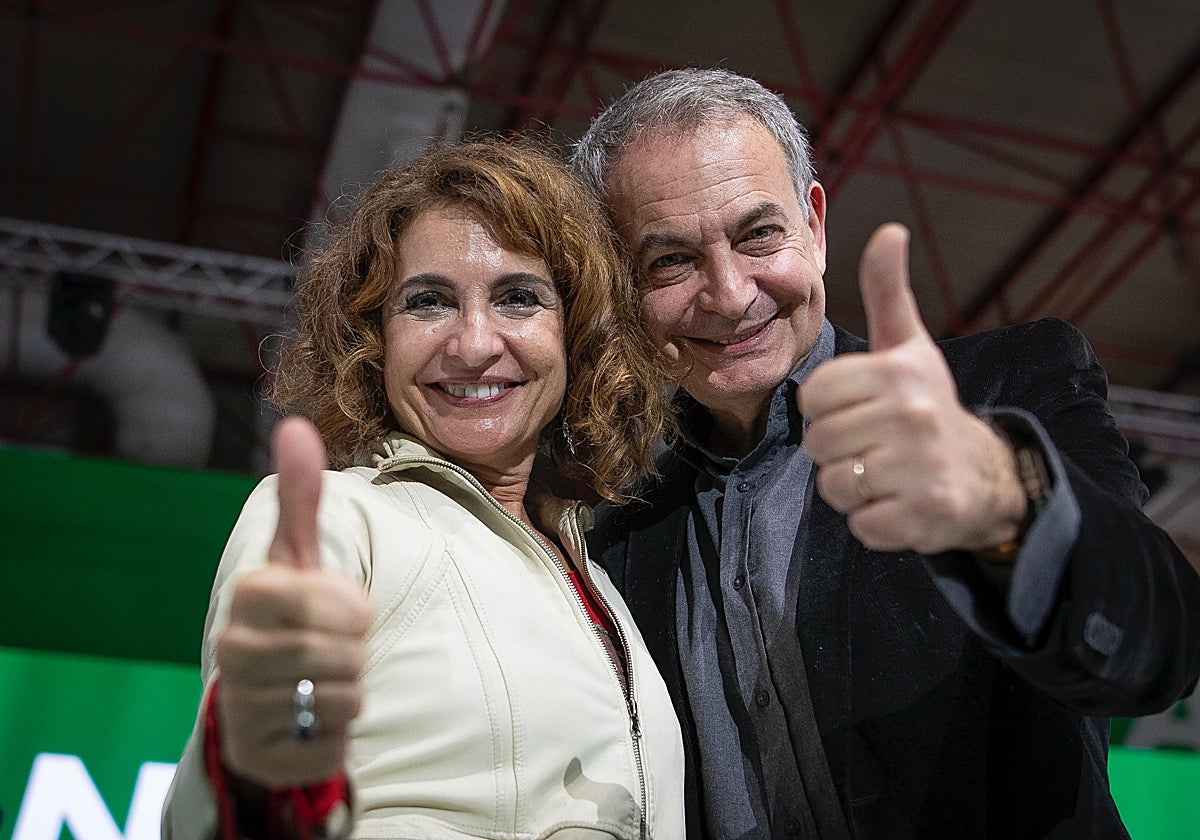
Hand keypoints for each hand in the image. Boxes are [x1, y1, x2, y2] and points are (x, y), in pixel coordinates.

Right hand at [216, 417, 372, 786]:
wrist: (268, 700)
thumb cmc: (293, 618)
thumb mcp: (300, 558)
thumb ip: (301, 498)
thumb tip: (294, 425)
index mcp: (249, 595)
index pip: (338, 603)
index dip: (353, 609)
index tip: (340, 610)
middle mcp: (233, 650)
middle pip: (344, 651)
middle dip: (354, 651)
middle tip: (332, 650)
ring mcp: (242, 707)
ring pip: (343, 697)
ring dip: (348, 692)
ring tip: (321, 683)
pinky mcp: (261, 756)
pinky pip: (334, 743)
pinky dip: (337, 734)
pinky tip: (312, 722)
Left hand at [800, 224, 1026, 554]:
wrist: (987, 475)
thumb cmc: (929, 406)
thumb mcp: (909, 348)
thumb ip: (888, 293)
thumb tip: (888, 230)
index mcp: (899, 372)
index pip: (813, 396)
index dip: (828, 408)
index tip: (860, 408)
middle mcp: (913, 415)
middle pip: (817, 443)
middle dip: (836, 450)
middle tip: (873, 445)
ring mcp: (922, 467)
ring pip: (833, 486)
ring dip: (851, 488)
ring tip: (885, 474)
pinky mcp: (926, 515)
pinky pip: (860, 526)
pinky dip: (873, 522)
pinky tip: (900, 503)